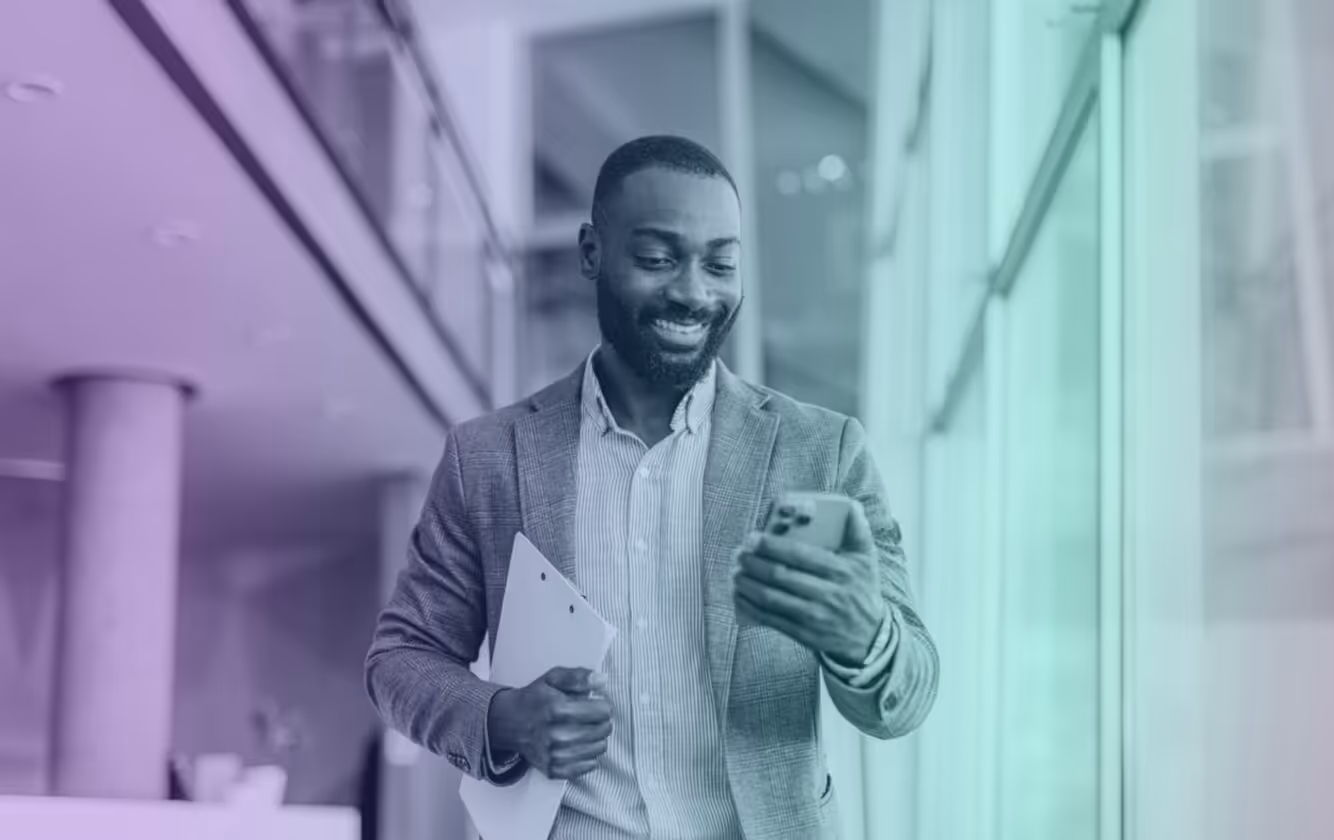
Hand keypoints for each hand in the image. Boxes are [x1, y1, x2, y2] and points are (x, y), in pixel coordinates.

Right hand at [486, 667, 611, 779]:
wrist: (509, 722)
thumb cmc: (535, 698)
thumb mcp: (554, 678)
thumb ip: (578, 677)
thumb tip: (602, 680)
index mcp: (557, 709)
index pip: (602, 712)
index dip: (603, 705)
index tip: (597, 704)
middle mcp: (555, 735)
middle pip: (602, 731)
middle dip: (602, 722)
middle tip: (591, 717)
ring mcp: (554, 755)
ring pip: (598, 749)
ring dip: (597, 739)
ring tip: (585, 730)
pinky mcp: (553, 769)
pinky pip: (588, 766)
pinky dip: (589, 756)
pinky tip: (581, 746)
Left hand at [733, 500, 885, 664]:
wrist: (870, 636)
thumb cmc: (862, 588)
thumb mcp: (867, 556)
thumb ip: (857, 527)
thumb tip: (847, 503)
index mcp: (842, 570)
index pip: (799, 555)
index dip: (771, 546)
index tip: (753, 538)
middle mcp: (828, 594)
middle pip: (780, 576)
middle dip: (753, 563)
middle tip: (740, 553)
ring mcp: (815, 616)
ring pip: (771, 598)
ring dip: (747, 584)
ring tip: (736, 572)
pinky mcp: (804, 634)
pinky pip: (770, 619)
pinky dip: (750, 607)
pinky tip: (740, 595)